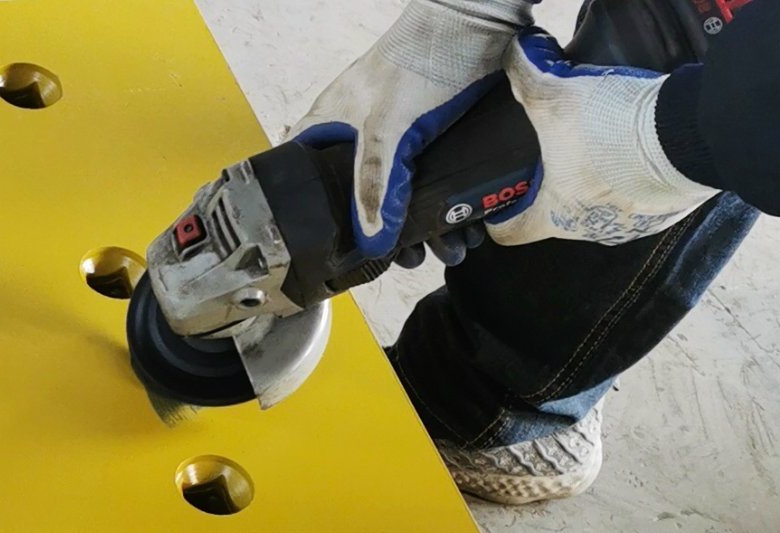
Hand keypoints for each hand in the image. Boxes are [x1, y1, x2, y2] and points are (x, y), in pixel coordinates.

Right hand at [297, 0, 533, 252]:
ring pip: (400, 195)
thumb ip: (376, 185)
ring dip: (424, 227)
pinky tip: (466, 228)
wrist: (479, 26)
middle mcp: (361, 133)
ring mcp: (398, 136)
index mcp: (333, 123)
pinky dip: (449, 208)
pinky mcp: (430, 139)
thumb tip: (372, 240)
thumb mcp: (389, 130)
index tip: (314, 240)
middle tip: (396, 258)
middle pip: (357, 196)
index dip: (300, 204)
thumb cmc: (421, 58)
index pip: (300, 168)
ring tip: (446, 249)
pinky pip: (433, 184)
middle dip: (379, 232)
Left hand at [488, 31, 716, 246]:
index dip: (500, 217)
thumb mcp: (557, 98)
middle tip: (556, 152)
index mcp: (554, 217)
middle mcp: (588, 231)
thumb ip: (527, 78)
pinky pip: (638, 198)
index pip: (511, 233)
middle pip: (558, 215)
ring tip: (602, 142)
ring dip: (597, 179)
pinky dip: (633, 177)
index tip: (500, 203)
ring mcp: (627, 226)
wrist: (686, 137)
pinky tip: (636, 148)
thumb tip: (513, 56)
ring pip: (600, 207)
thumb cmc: (613, 131)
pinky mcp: (660, 214)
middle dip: (554, 185)